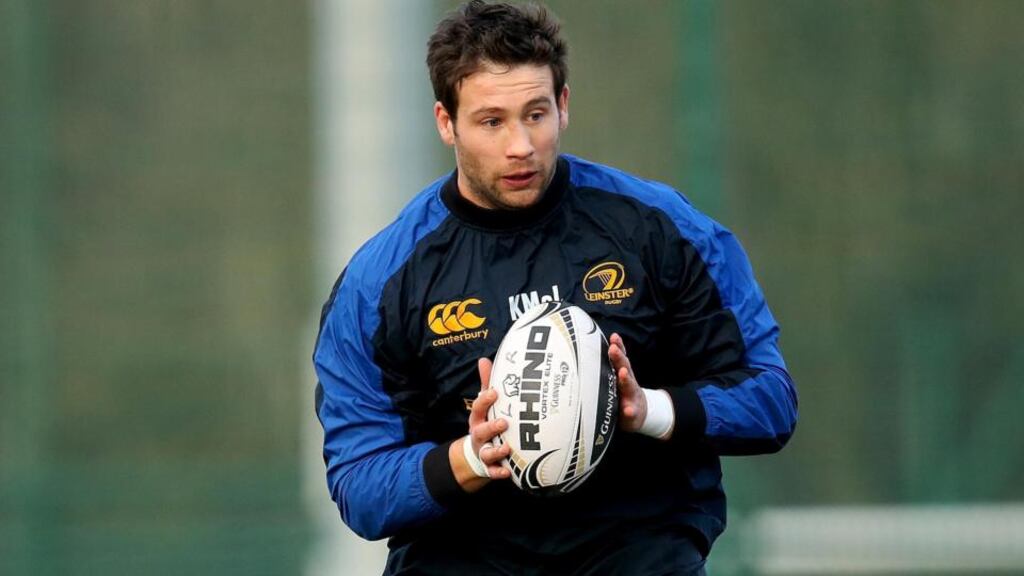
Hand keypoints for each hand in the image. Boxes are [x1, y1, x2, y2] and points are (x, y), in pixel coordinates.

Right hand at [450, 357, 511, 490]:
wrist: (476, 454)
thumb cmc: (486, 422)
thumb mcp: (484, 404)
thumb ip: (487, 384)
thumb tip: (484, 359)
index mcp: (478, 419)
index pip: (478, 408)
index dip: (484, 400)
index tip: (495, 392)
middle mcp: (479, 435)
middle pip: (480, 431)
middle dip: (491, 427)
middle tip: (504, 422)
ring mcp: (483, 451)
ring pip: (486, 453)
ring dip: (496, 451)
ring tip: (507, 448)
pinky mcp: (489, 467)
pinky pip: (492, 472)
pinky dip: (499, 472)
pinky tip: (508, 472)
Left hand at [608, 333, 645, 432]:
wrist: (639, 412)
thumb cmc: (624, 391)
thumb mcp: (620, 375)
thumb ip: (615, 361)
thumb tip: (611, 340)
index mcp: (622, 373)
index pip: (620, 358)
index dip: (618, 347)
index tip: (614, 338)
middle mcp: (628, 382)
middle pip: (624, 368)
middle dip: (619, 358)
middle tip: (613, 349)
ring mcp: (631, 397)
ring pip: (628, 387)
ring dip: (625, 379)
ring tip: (622, 373)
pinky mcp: (633, 412)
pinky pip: (631, 412)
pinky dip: (629, 410)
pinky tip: (628, 410)